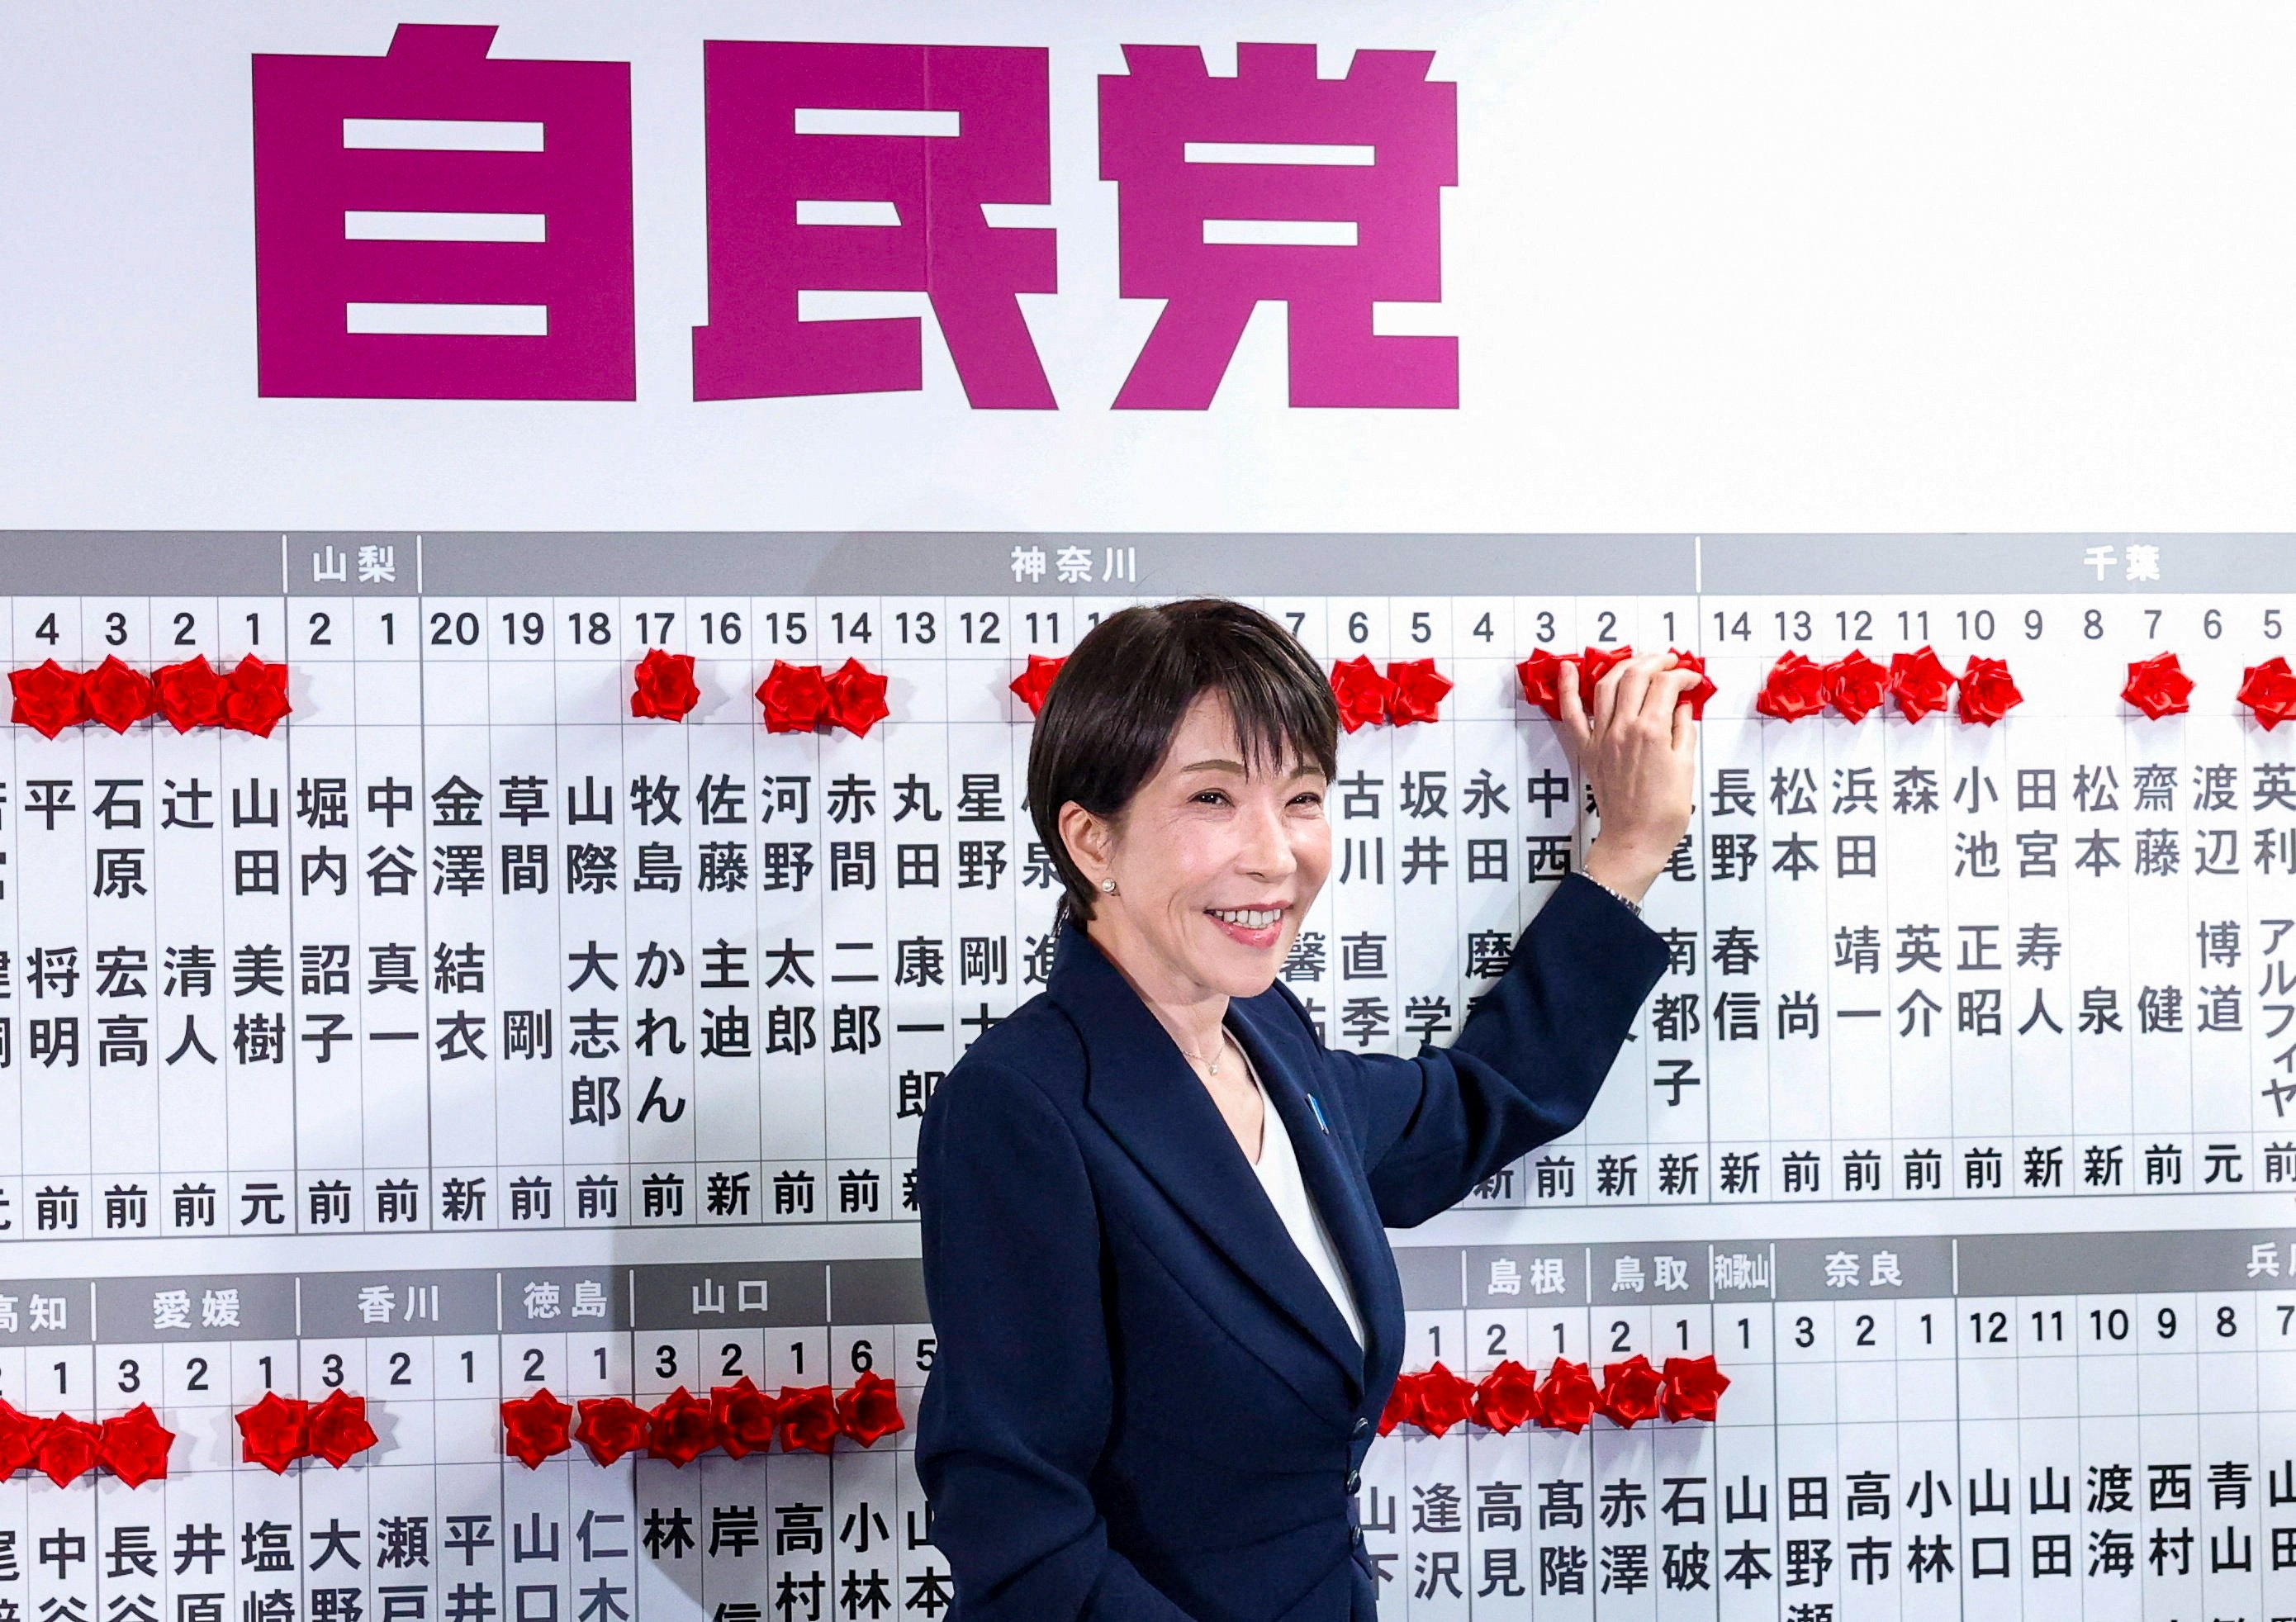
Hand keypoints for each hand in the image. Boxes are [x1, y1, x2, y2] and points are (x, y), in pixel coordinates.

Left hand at [1556, 651, 1699, 905]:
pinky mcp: (1587, 749)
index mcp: (1652, 732)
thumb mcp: (1687, 767)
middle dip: (1656, 660)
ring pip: (1606, 685)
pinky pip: (1572, 713)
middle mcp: (1624, 728)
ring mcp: (1602, 737)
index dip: (1682, 675)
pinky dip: (1567, 688)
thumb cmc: (1664, 812)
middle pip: (1636, 676)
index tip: (1692, 679)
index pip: (1666, 685)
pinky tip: (1566, 668)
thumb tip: (1684, 705)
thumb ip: (1684, 729)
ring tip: (1639, 660)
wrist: (1635, 839)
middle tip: (1670, 661)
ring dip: (1623, 665)